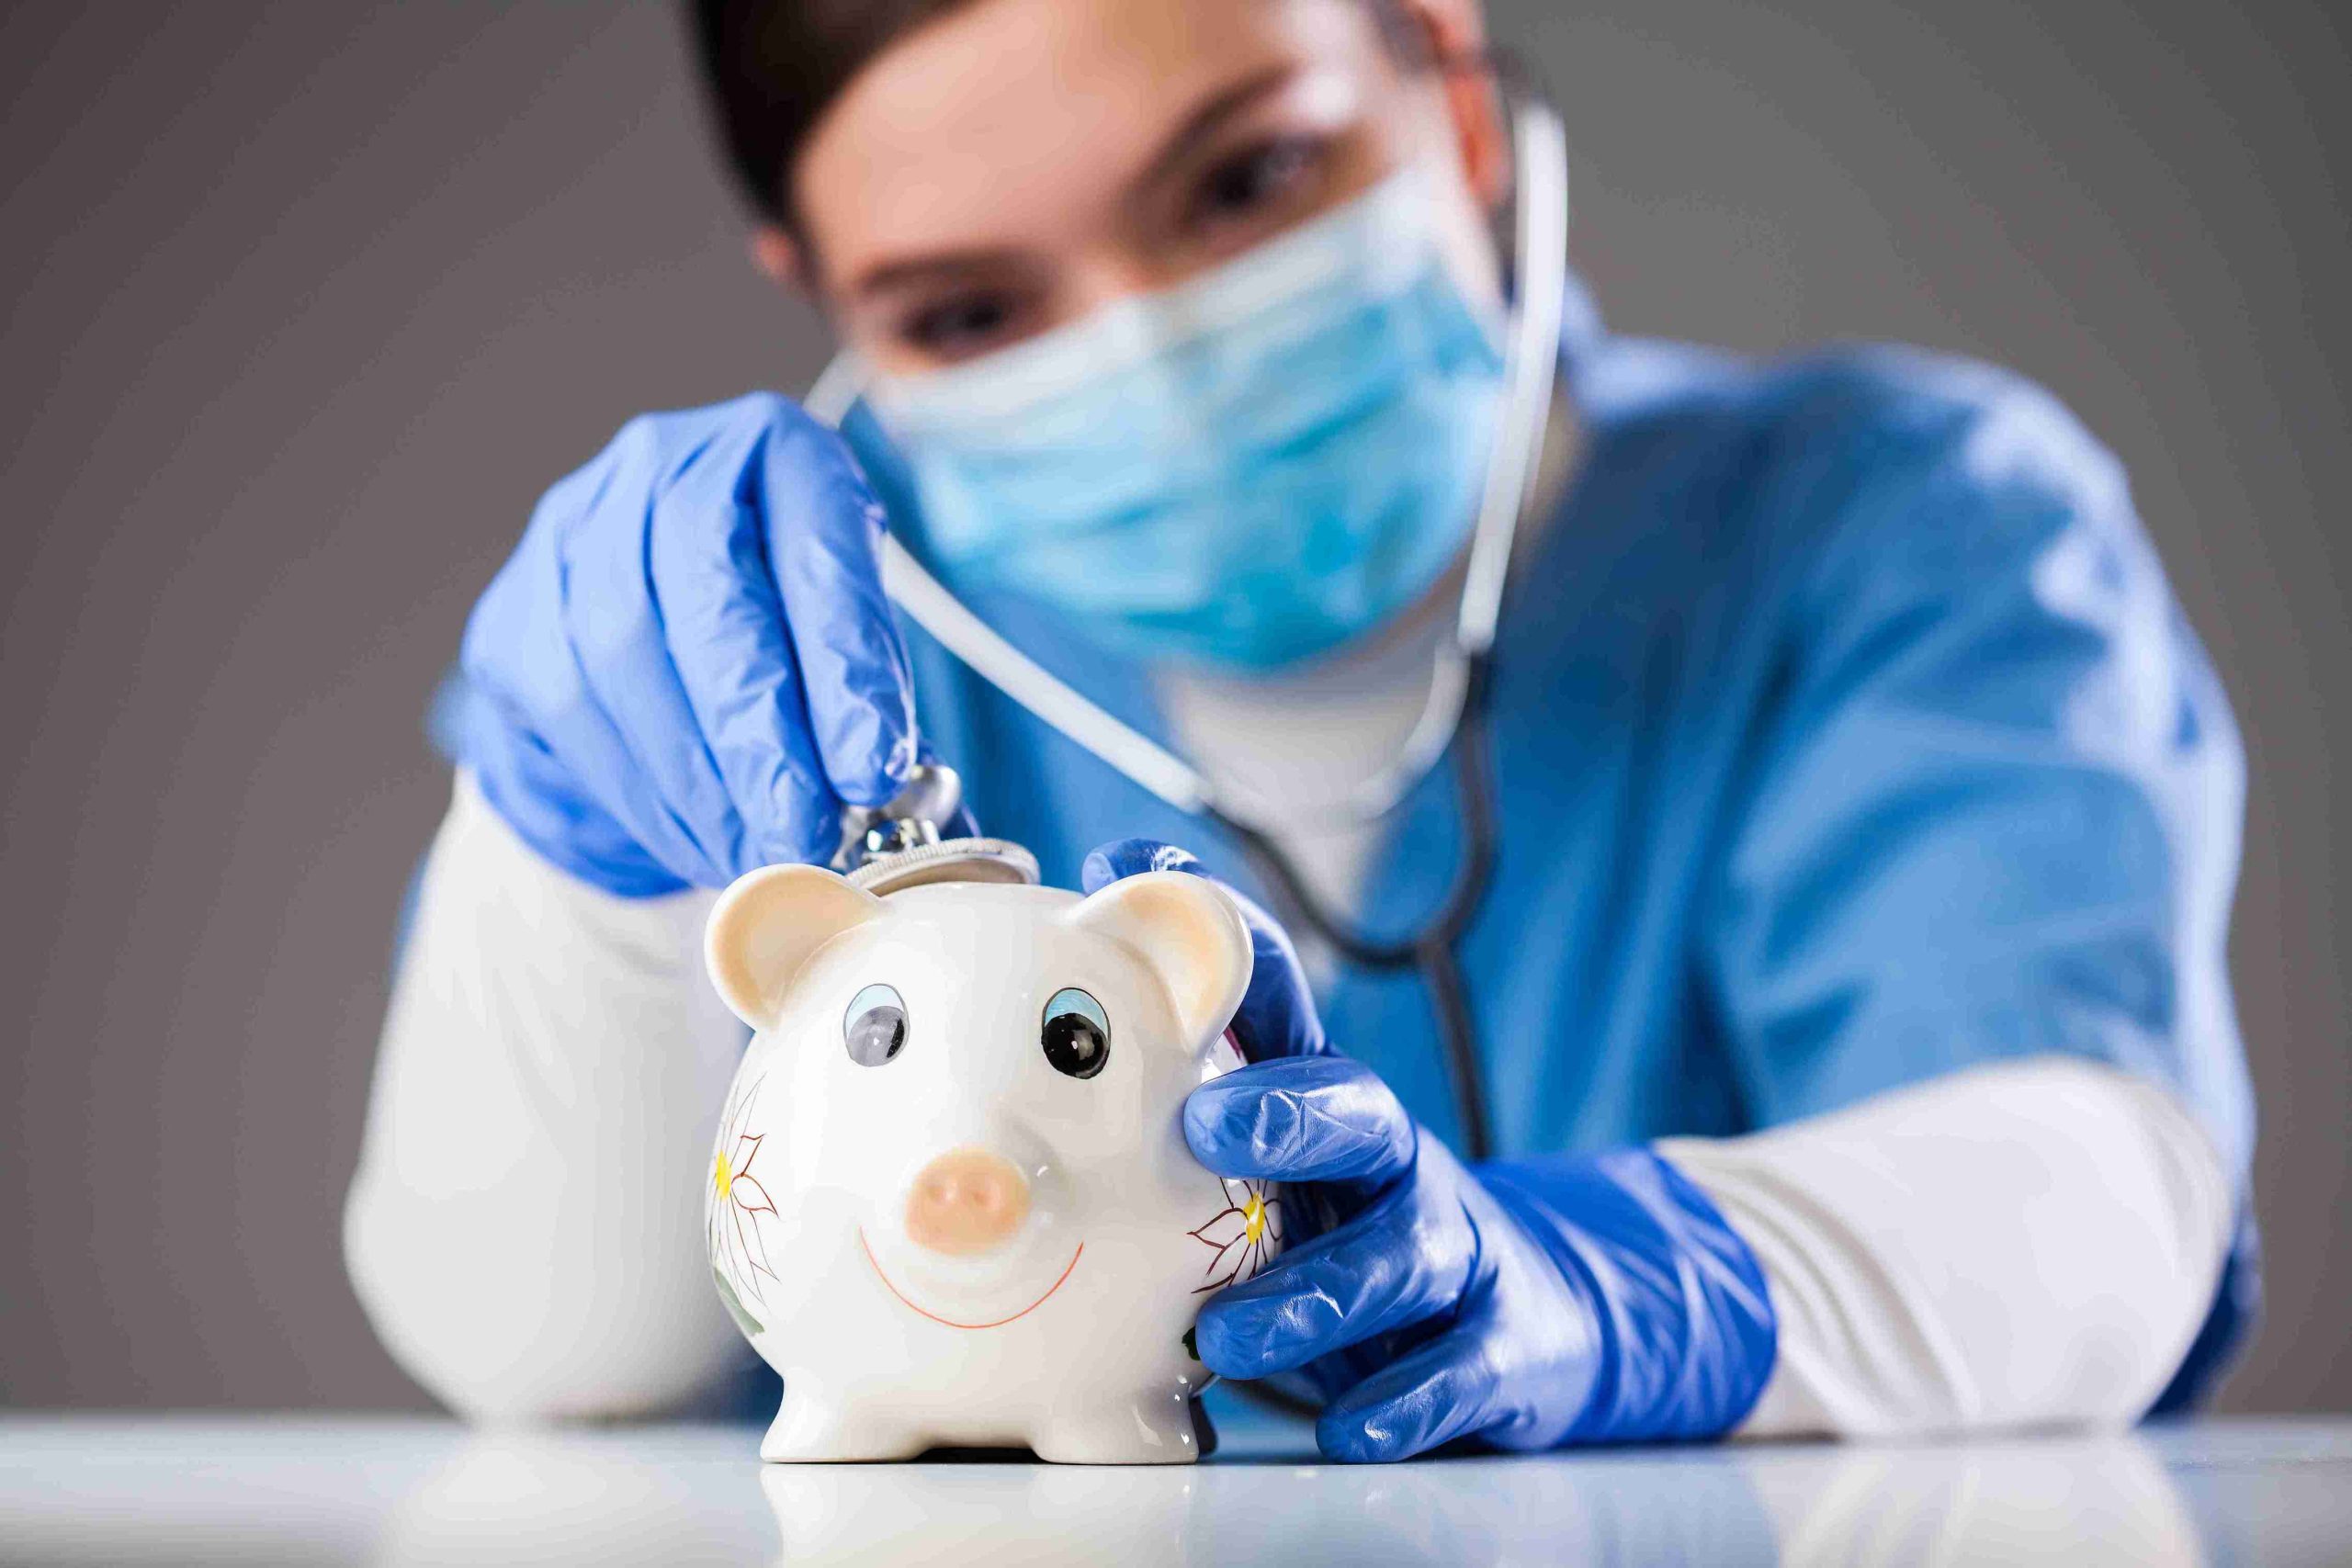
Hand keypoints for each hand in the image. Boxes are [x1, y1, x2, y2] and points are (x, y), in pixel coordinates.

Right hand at [452, 394, 922, 894]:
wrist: (653, 631)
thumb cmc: (780, 627)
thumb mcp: (845, 629)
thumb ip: (870, 697)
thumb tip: (906, 804)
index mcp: (776, 450)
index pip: (815, 551)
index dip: (844, 663)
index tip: (873, 767)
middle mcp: (665, 466)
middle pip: (708, 605)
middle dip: (763, 739)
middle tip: (806, 833)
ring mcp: (573, 533)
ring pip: (625, 663)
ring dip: (703, 784)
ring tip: (762, 851)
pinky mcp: (515, 612)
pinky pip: (572, 713)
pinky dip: (646, 795)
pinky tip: (699, 839)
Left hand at [1082, 839, 1778, 1461]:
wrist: (1532, 1320)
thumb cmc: (1349, 1226)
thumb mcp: (1276, 1148)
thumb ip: (1186, 1073)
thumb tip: (1077, 933)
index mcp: (1323, 1100)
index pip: (1277, 998)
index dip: (1220, 941)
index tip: (1142, 883)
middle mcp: (1390, 1159)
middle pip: (1355, 1110)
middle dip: (1285, 1111)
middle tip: (1206, 1124)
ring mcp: (1449, 1250)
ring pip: (1396, 1257)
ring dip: (1312, 1295)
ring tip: (1229, 1336)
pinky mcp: (1495, 1347)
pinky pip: (1455, 1373)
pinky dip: (1405, 1400)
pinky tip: (1352, 1424)